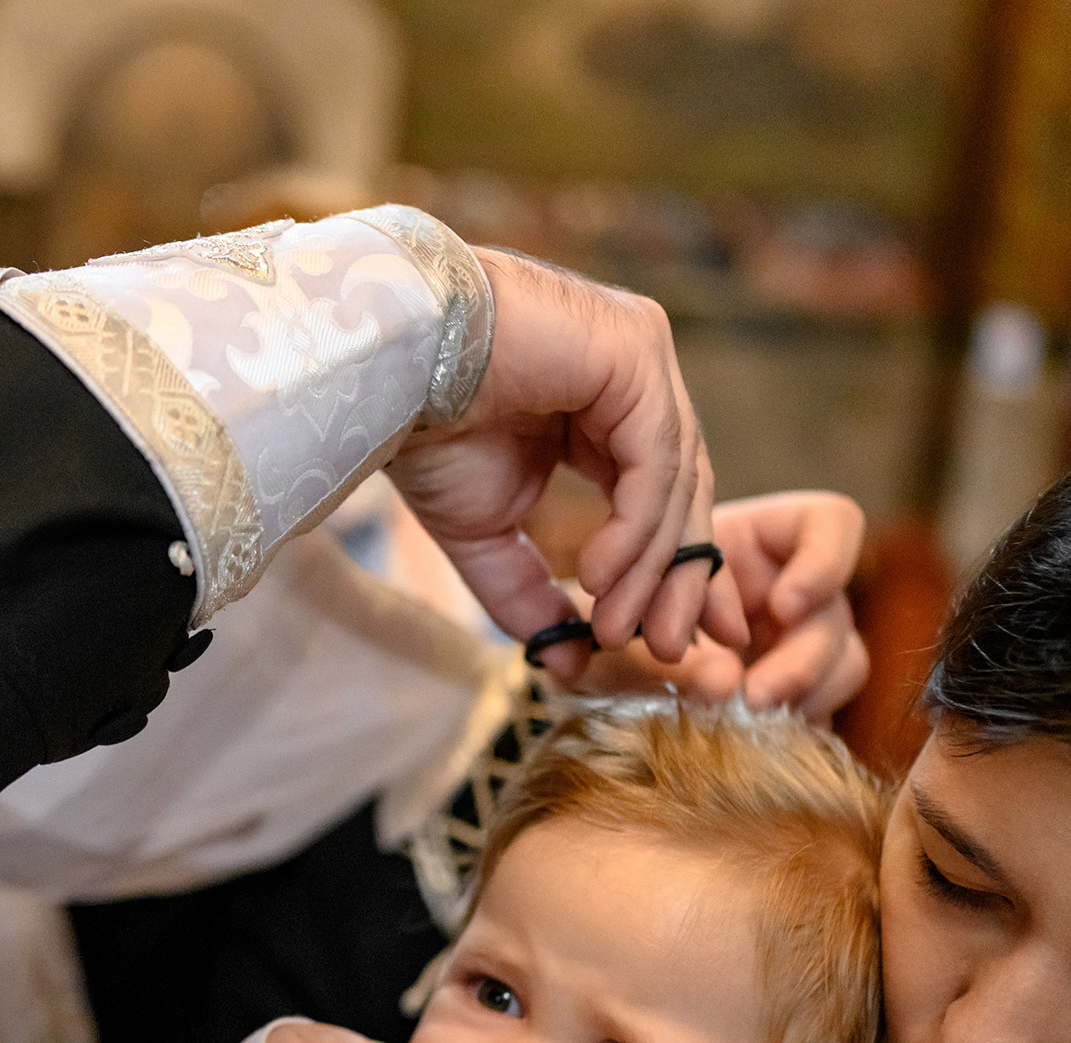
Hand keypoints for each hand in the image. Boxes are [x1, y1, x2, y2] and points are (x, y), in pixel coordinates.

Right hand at [389, 250, 749, 673]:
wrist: (385, 365)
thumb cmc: (423, 428)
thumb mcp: (486, 532)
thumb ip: (531, 592)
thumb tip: (571, 664)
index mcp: (606, 408)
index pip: (664, 493)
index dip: (672, 570)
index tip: (673, 640)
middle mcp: (635, 376)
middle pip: (684, 489)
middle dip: (679, 578)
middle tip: (670, 651)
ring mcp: (641, 356)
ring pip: (674, 480)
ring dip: (650, 567)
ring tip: (618, 629)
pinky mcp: (636, 350)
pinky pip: (654, 458)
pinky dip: (637, 526)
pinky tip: (597, 577)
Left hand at [556, 491, 864, 711]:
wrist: (588, 663)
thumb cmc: (605, 616)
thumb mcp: (617, 620)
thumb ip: (662, 639)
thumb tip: (724, 684)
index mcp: (758, 538)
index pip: (831, 525)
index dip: (824, 561)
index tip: (783, 606)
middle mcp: (789, 585)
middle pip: (837, 609)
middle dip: (803, 658)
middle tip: (752, 698)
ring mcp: (798, 641)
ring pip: (845, 662)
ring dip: (804, 695)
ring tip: (744, 722)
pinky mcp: (796, 692)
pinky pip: (822, 709)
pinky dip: (793, 728)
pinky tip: (749, 744)